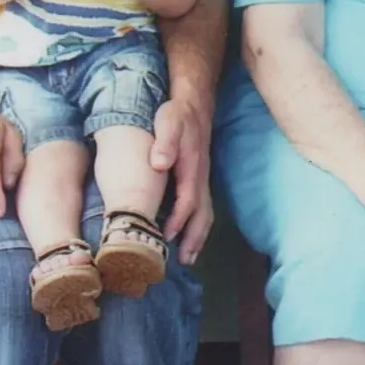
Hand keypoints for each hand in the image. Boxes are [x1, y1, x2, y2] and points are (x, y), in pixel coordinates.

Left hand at [151, 97, 214, 264]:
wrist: (194, 104)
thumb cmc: (177, 114)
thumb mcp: (169, 121)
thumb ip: (165, 141)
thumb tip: (159, 163)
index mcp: (192, 167)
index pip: (188, 200)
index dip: (178, 220)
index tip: (166, 237)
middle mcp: (200, 177)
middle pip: (202, 213)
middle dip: (194, 237)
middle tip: (185, 260)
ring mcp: (202, 179)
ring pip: (205, 212)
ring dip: (198, 235)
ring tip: (189, 257)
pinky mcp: (198, 178)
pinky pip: (202, 207)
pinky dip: (197, 225)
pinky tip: (188, 235)